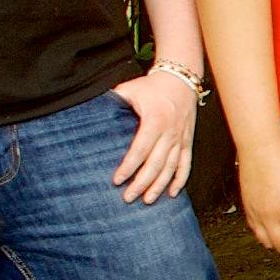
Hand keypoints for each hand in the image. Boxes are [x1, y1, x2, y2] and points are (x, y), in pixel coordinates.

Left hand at [110, 67, 197, 205]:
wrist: (181, 79)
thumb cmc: (152, 86)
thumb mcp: (130, 89)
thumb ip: (114, 101)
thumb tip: (91, 113)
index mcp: (156, 119)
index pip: (141, 149)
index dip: (128, 166)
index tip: (116, 180)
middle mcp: (170, 131)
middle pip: (156, 163)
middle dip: (142, 183)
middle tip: (128, 197)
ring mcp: (181, 138)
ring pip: (171, 167)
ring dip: (159, 186)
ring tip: (147, 200)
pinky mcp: (188, 141)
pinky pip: (186, 164)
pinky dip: (180, 180)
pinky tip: (172, 193)